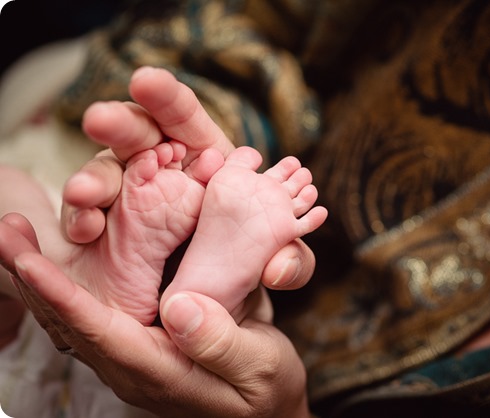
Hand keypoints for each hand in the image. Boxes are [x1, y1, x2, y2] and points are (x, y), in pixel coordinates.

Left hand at [1, 215, 309, 417]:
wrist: (267, 409)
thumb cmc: (266, 389)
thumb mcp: (259, 366)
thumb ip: (221, 344)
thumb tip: (178, 309)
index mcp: (161, 371)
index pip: (100, 331)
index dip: (62, 294)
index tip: (27, 260)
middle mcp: (135, 365)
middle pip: (70, 322)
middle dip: (33, 276)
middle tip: (7, 230)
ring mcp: (134, 356)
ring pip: (73, 317)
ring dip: (40, 277)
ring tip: (17, 234)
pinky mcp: (142, 343)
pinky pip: (92, 313)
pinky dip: (66, 282)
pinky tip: (56, 257)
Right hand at [61, 66, 314, 289]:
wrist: (209, 299)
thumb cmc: (243, 264)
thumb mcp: (274, 262)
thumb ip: (290, 263)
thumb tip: (282, 268)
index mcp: (203, 158)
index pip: (182, 116)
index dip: (165, 96)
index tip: (146, 80)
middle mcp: (159, 166)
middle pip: (133, 134)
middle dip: (117, 123)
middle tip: (99, 120)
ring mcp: (127, 194)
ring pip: (102, 173)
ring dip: (91, 180)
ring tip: (85, 194)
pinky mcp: (104, 225)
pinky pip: (85, 217)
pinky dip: (81, 219)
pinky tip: (88, 228)